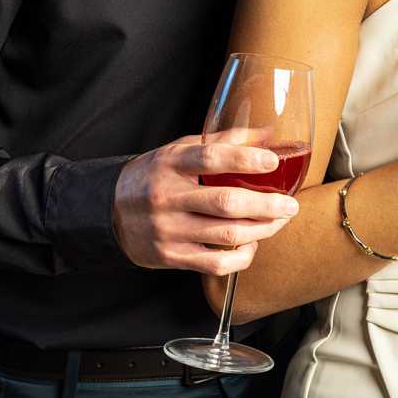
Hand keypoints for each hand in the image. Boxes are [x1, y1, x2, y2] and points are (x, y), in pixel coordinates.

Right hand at [112, 132, 299, 273]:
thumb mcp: (179, 150)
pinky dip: (241, 257)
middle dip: (266, 205)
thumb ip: (222, 141)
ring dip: (262, 230)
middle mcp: (167, 197)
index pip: (211, 158)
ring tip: (279, 221)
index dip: (246, 159)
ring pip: (225, 235)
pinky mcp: (170, 256)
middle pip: (225, 203)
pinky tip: (252, 244)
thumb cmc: (153, 176)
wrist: (107, 211)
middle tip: (290, 205)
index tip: (273, 160)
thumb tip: (267, 134)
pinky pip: (215, 263)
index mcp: (170, 164)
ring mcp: (168, 230)